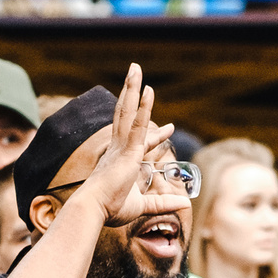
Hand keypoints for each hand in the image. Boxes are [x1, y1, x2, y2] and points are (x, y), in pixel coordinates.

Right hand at [81, 63, 179, 227]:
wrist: (93, 210)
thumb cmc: (111, 210)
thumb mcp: (143, 206)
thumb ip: (163, 203)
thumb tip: (184, 202)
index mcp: (121, 159)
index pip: (141, 140)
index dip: (156, 134)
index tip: (169, 127)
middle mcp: (119, 148)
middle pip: (126, 114)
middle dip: (132, 93)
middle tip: (136, 73)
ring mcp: (121, 146)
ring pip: (127, 111)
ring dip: (132, 88)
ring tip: (135, 67)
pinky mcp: (127, 150)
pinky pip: (137, 124)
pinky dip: (143, 107)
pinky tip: (147, 90)